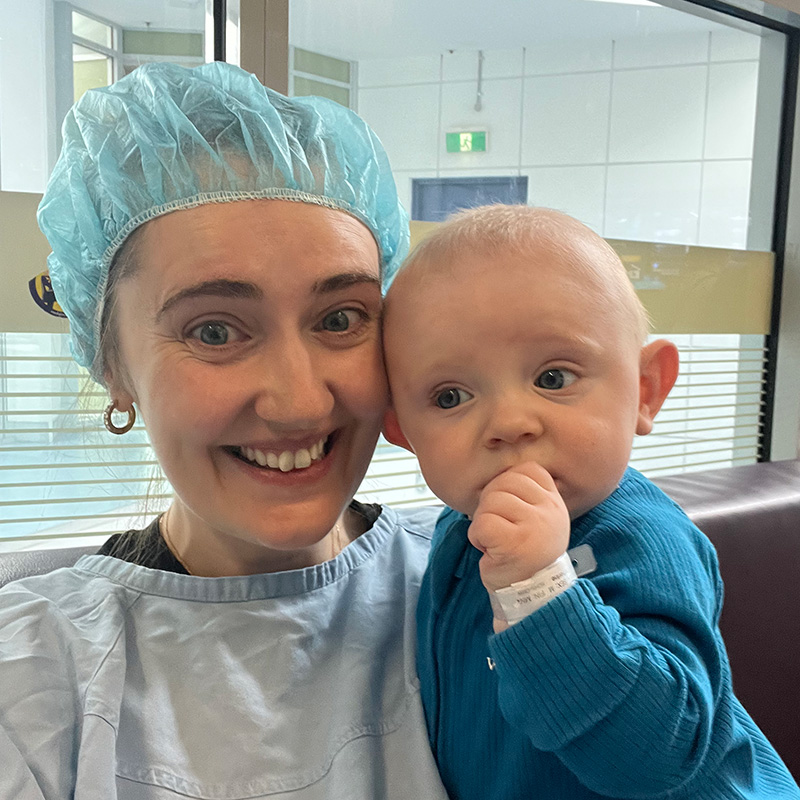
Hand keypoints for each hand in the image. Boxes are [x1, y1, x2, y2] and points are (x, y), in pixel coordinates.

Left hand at [468, 462, 569, 595]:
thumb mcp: (536, 519)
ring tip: (495, 541)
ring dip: (482, 523)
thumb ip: (524, 495)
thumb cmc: (524, 555)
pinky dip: (477, 538)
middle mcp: (549, 510)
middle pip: (504, 482)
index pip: (527, 470)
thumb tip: (496, 475)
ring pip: (490, 502)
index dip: (508, 484)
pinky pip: (482, 524)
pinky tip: (489, 550)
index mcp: (554, 502)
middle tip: (498, 527)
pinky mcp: (515, 543)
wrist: (531, 597)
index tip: (509, 510)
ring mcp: (535, 526)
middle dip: (490, 504)